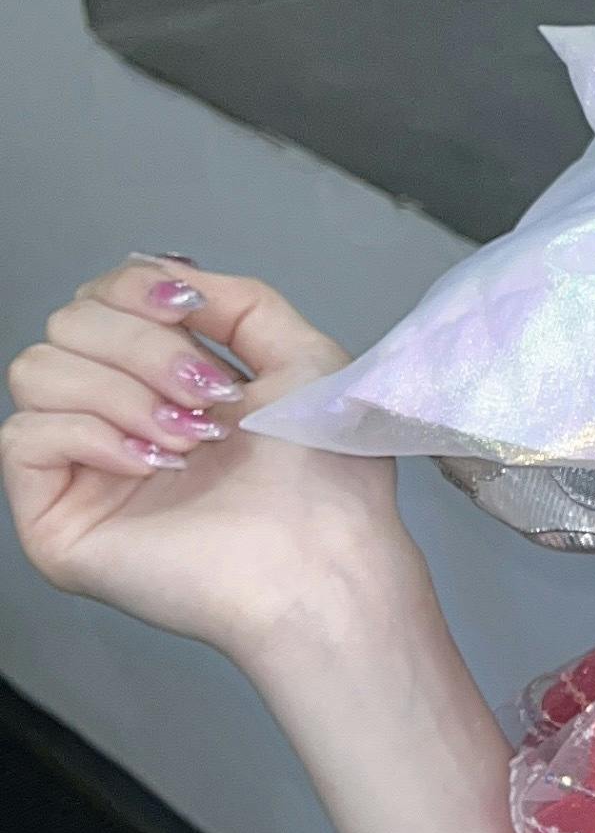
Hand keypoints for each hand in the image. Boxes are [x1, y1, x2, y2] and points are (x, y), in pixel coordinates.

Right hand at [3, 260, 410, 668]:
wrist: (324, 560)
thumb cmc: (326, 478)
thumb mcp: (301, 357)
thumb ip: (238, 301)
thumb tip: (166, 271)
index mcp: (165, 381)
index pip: (100, 298)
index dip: (135, 288)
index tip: (189, 307)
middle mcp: (116, 418)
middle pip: (67, 323)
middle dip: (144, 346)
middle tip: (208, 398)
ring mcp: (82, 469)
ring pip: (36, 370)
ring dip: (122, 391)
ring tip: (188, 440)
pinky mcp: (55, 518)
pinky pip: (21, 435)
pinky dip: (90, 435)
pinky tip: (151, 465)